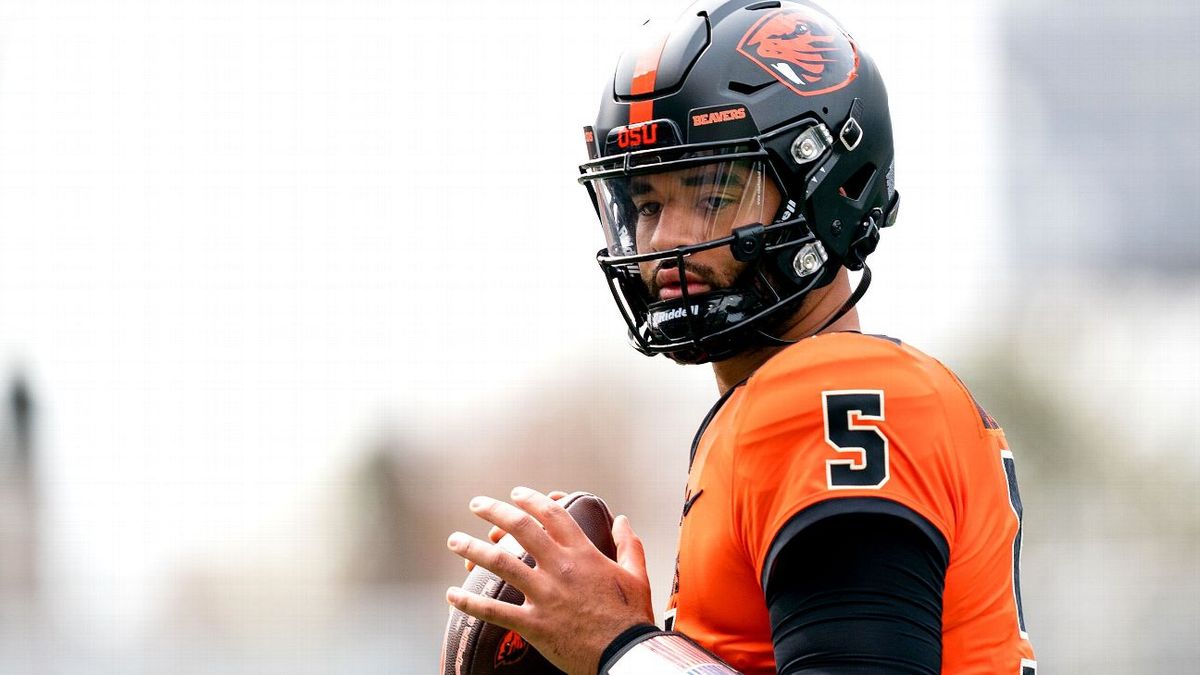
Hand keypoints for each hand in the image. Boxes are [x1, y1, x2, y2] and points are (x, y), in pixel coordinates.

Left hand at [446, 487, 654, 674]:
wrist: (626, 654)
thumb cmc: (631, 617)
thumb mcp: (636, 575)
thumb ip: (628, 544)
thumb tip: (621, 520)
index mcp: (584, 554)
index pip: (553, 515)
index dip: (531, 500)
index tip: (515, 493)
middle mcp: (560, 568)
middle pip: (521, 529)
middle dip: (494, 511)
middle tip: (476, 504)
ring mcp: (545, 595)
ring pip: (501, 563)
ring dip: (473, 548)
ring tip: (455, 541)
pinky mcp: (534, 624)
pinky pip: (495, 611)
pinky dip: (470, 602)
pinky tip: (452, 595)